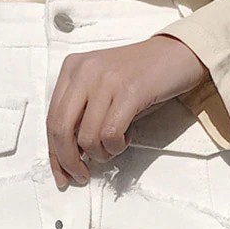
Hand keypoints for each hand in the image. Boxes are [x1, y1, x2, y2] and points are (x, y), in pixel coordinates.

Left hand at [45, 33, 209, 188]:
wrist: (178, 53)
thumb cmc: (141, 76)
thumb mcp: (102, 89)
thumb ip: (83, 114)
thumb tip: (71, 154)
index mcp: (72, 68)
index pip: (51, 118)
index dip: (54, 153)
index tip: (61, 174)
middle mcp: (84, 71)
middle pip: (61, 129)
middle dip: (69, 161)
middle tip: (82, 175)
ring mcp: (106, 79)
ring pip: (87, 137)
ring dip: (101, 154)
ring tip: (115, 147)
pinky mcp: (129, 91)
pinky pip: (111, 134)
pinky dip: (116, 146)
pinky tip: (127, 137)